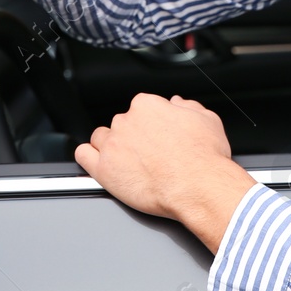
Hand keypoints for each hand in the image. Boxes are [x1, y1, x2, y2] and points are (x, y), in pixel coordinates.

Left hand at [75, 93, 257, 252]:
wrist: (199, 187)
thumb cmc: (205, 157)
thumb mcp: (207, 120)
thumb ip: (188, 107)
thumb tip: (178, 103)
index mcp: (147, 106)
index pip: (139, 109)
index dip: (149, 125)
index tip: (156, 137)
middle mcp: (126, 121)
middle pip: (121, 124)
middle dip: (132, 137)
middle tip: (148, 154)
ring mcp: (113, 145)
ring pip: (101, 138)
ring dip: (111, 147)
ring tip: (128, 163)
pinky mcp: (103, 169)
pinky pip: (83, 155)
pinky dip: (89, 158)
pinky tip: (101, 164)